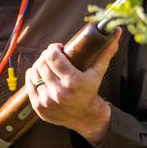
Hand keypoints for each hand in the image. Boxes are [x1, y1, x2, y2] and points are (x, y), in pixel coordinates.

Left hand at [25, 30, 120, 144]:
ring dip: (39, 65)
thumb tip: (117, 31)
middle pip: (42, 63)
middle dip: (46, 56)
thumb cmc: (91, 90)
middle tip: (52, 56)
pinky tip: (38, 73)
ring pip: (34, 72)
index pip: (53, 57)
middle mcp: (59, 92)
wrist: (85, 116)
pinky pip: (29, 84)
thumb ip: (106, 51)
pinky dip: (32, 76)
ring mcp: (47, 101)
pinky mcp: (39, 107)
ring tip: (46, 64)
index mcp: (73, 82)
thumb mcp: (98, 72)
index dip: (53, 48)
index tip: (58, 48)